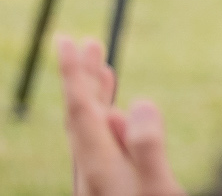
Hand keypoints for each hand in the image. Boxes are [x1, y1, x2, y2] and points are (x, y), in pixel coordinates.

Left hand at [56, 36, 185, 195]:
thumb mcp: (157, 189)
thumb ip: (148, 148)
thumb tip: (138, 103)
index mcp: (98, 166)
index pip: (81, 109)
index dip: (73, 73)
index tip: (64, 40)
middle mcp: (90, 171)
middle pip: (81, 114)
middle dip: (84, 76)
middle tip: (88, 43)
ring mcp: (96, 179)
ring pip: (89, 128)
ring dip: (95, 94)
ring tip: (101, 68)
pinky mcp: (106, 185)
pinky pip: (99, 141)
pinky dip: (105, 116)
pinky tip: (115, 114)